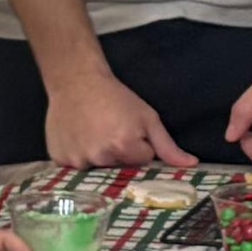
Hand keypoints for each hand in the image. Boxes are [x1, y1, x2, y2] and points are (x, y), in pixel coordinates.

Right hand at [45, 67, 185, 170]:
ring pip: (98, 170)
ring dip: (99, 157)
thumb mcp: (147, 117)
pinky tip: (79, 139)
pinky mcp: (60, 159)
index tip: (128, 129)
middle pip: (120, 168)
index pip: (143, 161)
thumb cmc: (116, 96)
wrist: (76, 81)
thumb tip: (191, 165)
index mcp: (124, 146)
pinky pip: (75, 169)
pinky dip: (78, 158)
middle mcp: (100, 157)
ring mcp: (78, 161)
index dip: (139, 145)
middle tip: (110, 130)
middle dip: (120, 154)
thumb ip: (168, 146)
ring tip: (94, 134)